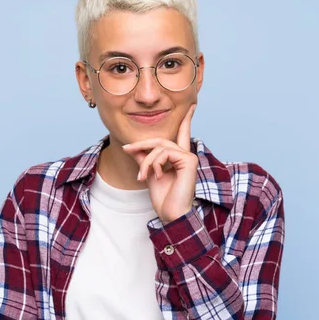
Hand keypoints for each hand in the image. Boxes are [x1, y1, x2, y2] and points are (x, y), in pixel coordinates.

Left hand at [122, 104, 197, 224]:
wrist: (171, 214)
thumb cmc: (163, 198)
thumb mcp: (148, 173)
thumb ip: (143, 158)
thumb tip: (130, 146)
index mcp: (179, 157)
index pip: (182, 134)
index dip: (186, 119)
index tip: (192, 105)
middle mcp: (186, 155)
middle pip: (159, 139)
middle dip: (141, 145)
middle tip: (126, 149)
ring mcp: (189, 157)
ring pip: (160, 146)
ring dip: (146, 161)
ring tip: (142, 176)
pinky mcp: (189, 161)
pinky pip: (165, 152)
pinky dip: (155, 163)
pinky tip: (156, 175)